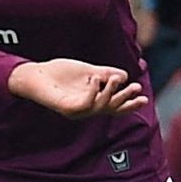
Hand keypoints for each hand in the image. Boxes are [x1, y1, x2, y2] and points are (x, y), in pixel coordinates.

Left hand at [7, 60, 148, 119]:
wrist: (36, 74)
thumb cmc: (59, 73)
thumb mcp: (88, 71)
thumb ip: (105, 74)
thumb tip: (124, 76)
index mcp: (93, 101)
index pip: (115, 106)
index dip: (129, 104)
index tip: (145, 98)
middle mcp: (86, 109)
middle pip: (111, 109)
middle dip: (125, 99)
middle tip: (136, 88)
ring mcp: (77, 110)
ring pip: (100, 107)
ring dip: (111, 93)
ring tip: (116, 79)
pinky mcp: (67, 108)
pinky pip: (85, 103)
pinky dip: (92, 91)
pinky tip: (95, 79)